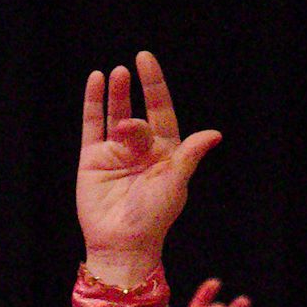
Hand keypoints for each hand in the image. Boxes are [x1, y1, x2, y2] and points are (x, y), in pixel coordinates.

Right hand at [76, 52, 221, 284]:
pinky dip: (93, 104)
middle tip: (127, 72)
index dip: (154, 85)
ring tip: (114, 74)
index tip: (146, 60)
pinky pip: (93, 126)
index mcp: (164, 152)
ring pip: (114, 114)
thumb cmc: (153, 219)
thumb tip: (214, 134)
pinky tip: (95, 81)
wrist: (122, 245)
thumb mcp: (175, 183)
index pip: (160, 110)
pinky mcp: (92, 160)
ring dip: (115, 93)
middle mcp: (139, 149)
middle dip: (132, 91)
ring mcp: (115, 153)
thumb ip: (190, 155)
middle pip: (137, 112)